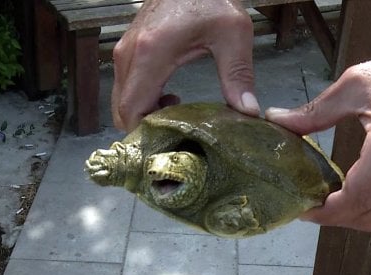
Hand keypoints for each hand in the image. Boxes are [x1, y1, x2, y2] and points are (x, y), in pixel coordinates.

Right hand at [112, 0, 260, 130]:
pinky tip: (170, 98)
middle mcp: (130, 54)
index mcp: (151, 53)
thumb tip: (248, 112)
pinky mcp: (129, 48)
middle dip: (145, 129)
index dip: (146, 134)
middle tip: (178, 136)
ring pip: (122, 100)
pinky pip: (126, 86)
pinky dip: (142, 100)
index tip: (171, 143)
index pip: (132, 110)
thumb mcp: (233, 34)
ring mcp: (125, 50)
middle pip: (121, 110)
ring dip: (144, 114)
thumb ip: (238, 75)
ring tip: (177, 115)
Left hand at [266, 48, 370, 238]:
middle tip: (313, 206)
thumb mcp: (357, 83)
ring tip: (336, 206)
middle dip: (336, 219)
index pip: (358, 196)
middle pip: (370, 216)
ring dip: (357, 222)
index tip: (304, 207)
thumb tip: (276, 121)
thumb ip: (316, 111)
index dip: (327, 211)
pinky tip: (363, 203)